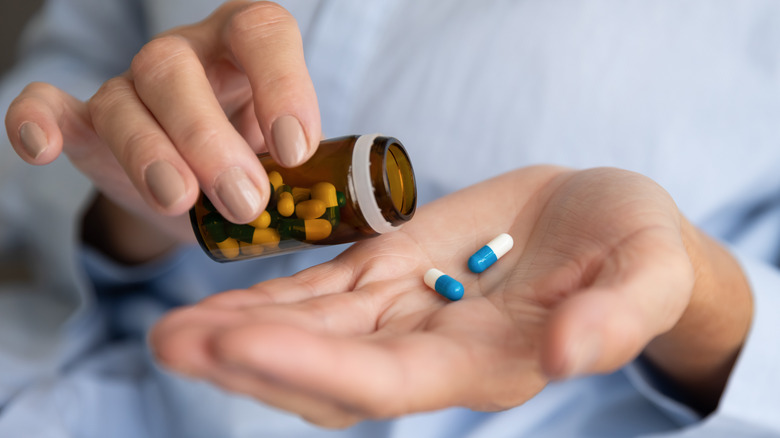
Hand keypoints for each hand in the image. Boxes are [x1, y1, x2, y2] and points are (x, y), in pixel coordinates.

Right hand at [5, 1, 319, 258]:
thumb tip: (371, 214)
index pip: (263, 32)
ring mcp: (133, 86)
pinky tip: (40, 145)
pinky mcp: (88, 123)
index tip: (296, 149)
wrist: (210, 191)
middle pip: (178, 70)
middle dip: (210, 138)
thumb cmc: (262, 167)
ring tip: (183, 202)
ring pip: (126, 97)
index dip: (280, 84)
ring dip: (152, 153)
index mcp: (248, 49)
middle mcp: (188, 57)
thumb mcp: (296, 164)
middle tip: (245, 200)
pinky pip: (49, 104)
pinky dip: (37, 119)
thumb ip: (323, 173)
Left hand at [150, 166, 751, 427]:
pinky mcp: (396, 272)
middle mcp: (434, 350)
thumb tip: (569, 355)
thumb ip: (616, 318)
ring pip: (314, 333)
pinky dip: (273, 296)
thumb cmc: (638, 249)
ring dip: (243, 330)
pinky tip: (222, 298)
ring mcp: (408, 311)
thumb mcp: (648, 271)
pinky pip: (325, 293)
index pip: (388, 380)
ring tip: (172, 326)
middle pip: (328, 370)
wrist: (610, 224)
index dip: (313, 364)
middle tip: (170, 341)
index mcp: (490, 362)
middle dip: (250, 359)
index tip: (236, 341)